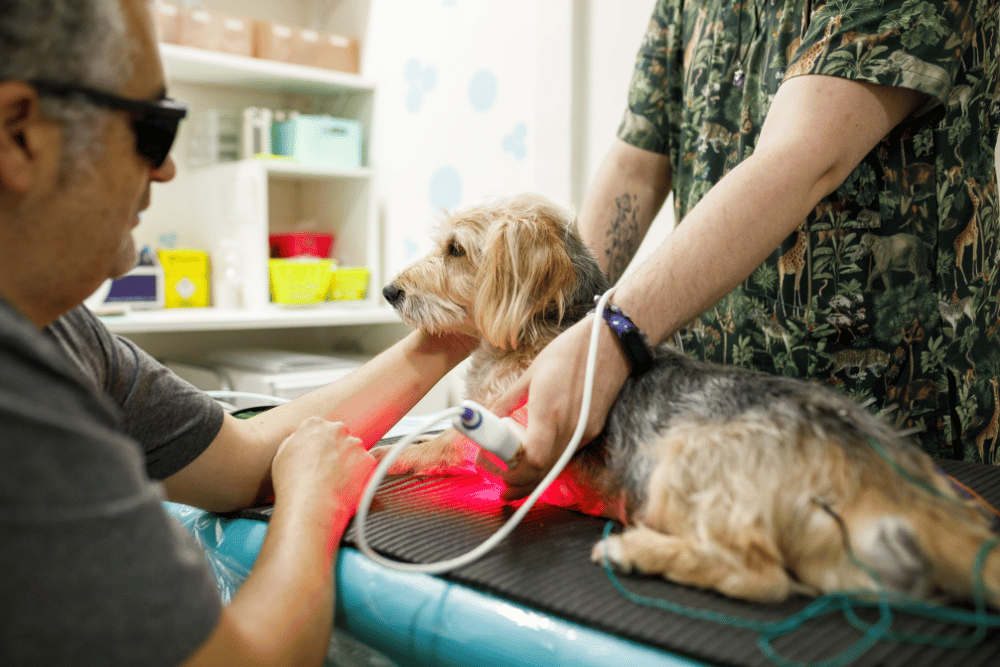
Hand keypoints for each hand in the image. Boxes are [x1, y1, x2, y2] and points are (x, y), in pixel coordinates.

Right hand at [271, 417, 375, 510]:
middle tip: (327, 470)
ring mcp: (354, 444)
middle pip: (339, 437)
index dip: (318, 445)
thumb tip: (301, 442)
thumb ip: (295, 442)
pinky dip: (359, 475)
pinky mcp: (368, 460)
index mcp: (314, 425)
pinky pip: (365, 466)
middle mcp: (337, 430)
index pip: (320, 428)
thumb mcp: (282, 455)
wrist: (311, 504)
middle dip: (336, 451)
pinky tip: (345, 487)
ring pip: (354, 451)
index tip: (317, 457)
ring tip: (335, 482)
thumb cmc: (293, 483)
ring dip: (348, 463)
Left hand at [484, 314, 630, 500]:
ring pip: (557, 466)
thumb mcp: (532, 372)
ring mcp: (584, 432)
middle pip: (544, 472)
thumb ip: (509, 399)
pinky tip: (539, 458)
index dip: (514, 473)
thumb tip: (490, 414)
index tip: (497, 470)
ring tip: (515, 478)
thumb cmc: (571, 351)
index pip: (533, 460)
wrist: (613, 343)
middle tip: (503, 488)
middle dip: (521, 484)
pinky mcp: (593, 429)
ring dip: (536, 477)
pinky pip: (567, 453)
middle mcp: (570, 428)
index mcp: (550, 412)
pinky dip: (551, 462)